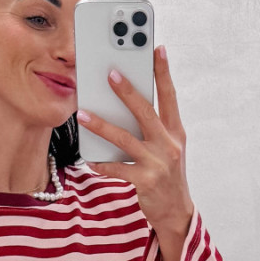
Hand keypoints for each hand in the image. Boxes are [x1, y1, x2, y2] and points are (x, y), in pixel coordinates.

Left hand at [77, 46, 192, 240]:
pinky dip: (102, 164)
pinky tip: (89, 158)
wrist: (176, 212)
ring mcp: (158, 163)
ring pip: (125, 139)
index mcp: (175, 131)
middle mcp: (169, 144)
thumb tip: (125, 104)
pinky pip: (117, 169)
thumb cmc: (167, 173)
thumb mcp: (168, 147)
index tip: (157, 48)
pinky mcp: (146, 181)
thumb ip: (152, 127)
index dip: (163, 72)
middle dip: (127, 91)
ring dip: (102, 125)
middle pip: (146, 112)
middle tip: (110, 72)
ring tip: (82, 114)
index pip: (170, 96)